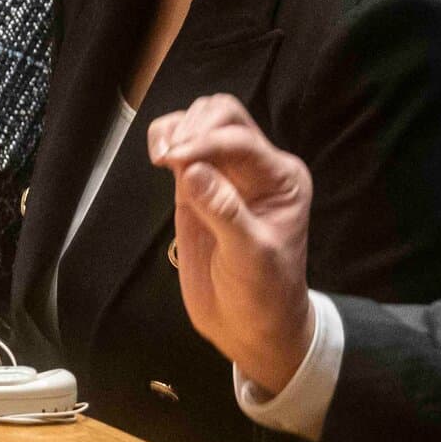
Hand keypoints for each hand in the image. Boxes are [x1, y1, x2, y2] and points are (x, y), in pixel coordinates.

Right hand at [148, 93, 315, 396]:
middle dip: (194, 126)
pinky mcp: (197, 187)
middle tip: (168, 158)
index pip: (242, 139)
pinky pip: (183, 148)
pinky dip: (167, 140)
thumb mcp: (250, 257)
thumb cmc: (263, 294)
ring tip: (161, 157)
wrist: (252, 326)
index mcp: (282, 178)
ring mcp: (226, 174)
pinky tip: (158, 157)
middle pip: (225, 115)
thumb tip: (191, 169)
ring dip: (178, 128)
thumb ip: (224, 212)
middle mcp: (257, 168)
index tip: (175, 161)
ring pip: (203, 122)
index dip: (207, 142)